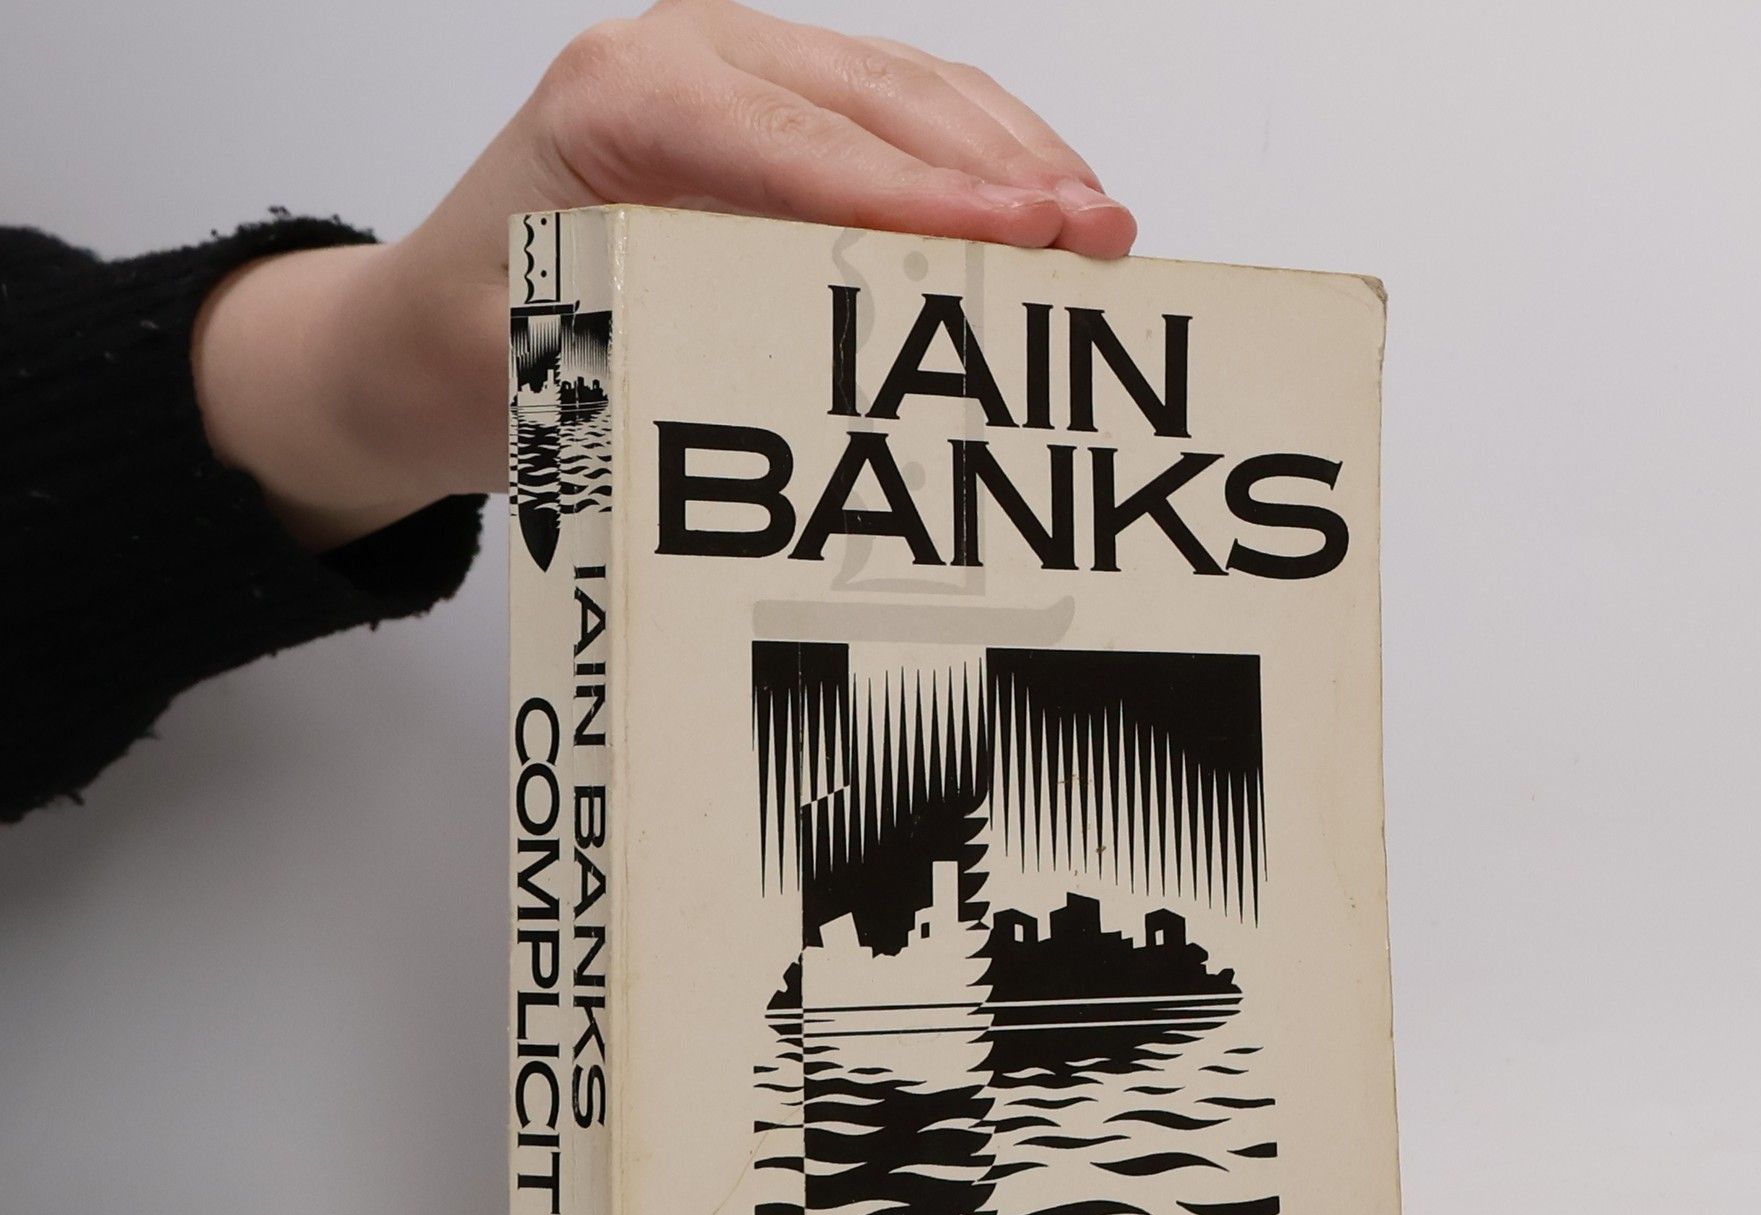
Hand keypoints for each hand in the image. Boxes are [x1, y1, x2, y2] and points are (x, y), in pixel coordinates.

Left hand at [193, 0, 1136, 549]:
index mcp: (621, 100)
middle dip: (1002, 174)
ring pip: (909, 95)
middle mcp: (685, 59)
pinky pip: (897, 118)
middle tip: (1101, 239)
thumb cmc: (477, 345)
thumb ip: (661, 349)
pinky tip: (1039, 211)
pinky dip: (979, 166)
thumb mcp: (543, 366)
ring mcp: (735, 73)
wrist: (423, 332)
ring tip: (1101, 228)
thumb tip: (805, 373)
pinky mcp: (772, 112)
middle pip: (880, 102)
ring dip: (1013, 162)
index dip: (925, 195)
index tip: (1020, 238)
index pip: (803, 142)